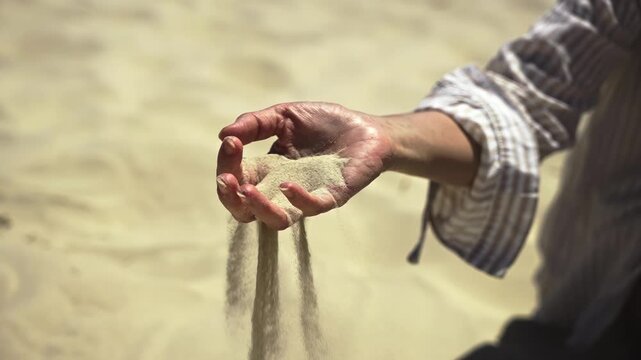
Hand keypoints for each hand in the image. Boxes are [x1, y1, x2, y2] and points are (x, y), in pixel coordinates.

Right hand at [216, 102, 392, 229]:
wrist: (368, 128)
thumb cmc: (326, 123)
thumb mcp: (285, 115)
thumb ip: (255, 123)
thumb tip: (224, 135)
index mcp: (267, 170)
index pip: (236, 178)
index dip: (227, 165)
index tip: (231, 142)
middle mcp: (281, 190)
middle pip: (245, 210)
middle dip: (230, 197)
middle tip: (227, 178)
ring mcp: (306, 197)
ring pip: (275, 220)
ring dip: (257, 208)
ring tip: (246, 190)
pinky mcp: (331, 197)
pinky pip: (311, 208)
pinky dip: (297, 199)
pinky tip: (286, 185)